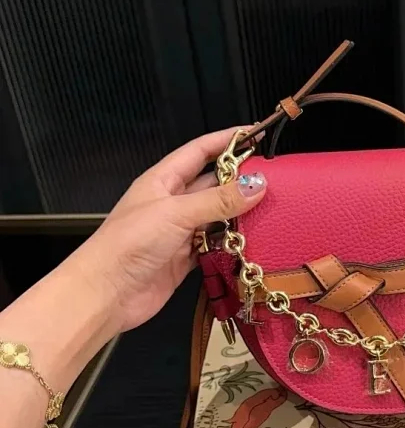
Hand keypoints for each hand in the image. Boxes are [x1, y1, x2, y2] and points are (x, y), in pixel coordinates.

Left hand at [74, 129, 265, 333]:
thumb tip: (258, 184)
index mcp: (162, 181)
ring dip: (239, 214)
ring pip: (216, 216)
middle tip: (274, 179)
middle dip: (240, 180)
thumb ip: (218, 200)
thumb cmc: (130, 243)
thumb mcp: (176, 213)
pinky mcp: (184, 259)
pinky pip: (214, 245)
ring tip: (271, 210)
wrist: (106, 293)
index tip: (256, 134)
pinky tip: (252, 241)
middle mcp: (171, 203)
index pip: (199, 151)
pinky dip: (231, 243)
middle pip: (212, 184)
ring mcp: (178, 232)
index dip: (227, 140)